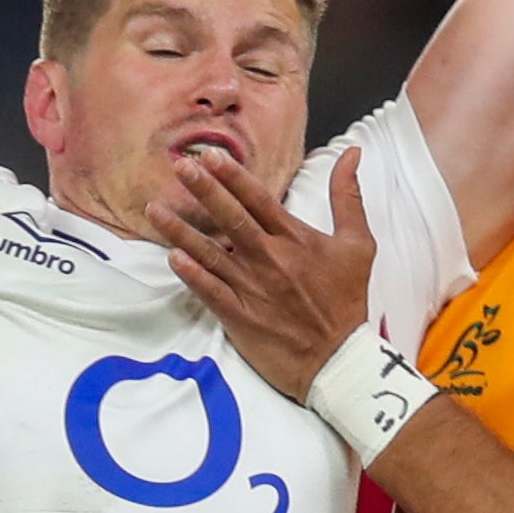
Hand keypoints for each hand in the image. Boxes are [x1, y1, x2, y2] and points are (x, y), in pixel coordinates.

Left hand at [154, 147, 374, 397]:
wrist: (337, 359)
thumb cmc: (345, 301)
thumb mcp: (358, 244)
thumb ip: (347, 196)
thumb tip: (351, 153)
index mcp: (295, 239)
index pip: (259, 200)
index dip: (233, 176)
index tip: (209, 155)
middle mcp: (271, 259)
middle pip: (232, 219)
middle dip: (205, 190)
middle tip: (179, 166)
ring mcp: (253, 289)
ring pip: (212, 254)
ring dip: (181, 231)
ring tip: (155, 209)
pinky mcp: (240, 317)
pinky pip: (211, 292)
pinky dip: (192, 276)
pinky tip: (172, 258)